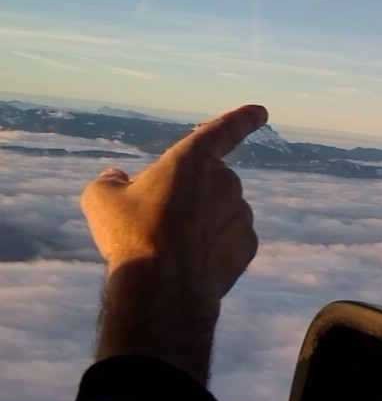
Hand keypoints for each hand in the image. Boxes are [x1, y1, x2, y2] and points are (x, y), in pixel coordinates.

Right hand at [81, 104, 267, 381]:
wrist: (163, 289)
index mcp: (193, 159)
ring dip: (198, 227)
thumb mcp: (101, 199)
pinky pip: (228, 241)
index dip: (242, 119)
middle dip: (185, 202)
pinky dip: (212, 250)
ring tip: (169, 249)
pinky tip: (191, 265)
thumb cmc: (130, 236)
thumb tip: (117, 177)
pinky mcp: (250, 244)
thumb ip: (110, 181)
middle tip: (155, 226)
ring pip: (217, 214)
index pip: (222, 131)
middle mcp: (226, 181)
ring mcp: (242, 213)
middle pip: (204, 186)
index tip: (261, 111)